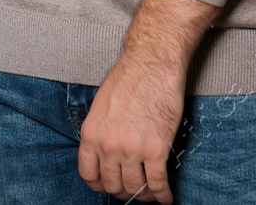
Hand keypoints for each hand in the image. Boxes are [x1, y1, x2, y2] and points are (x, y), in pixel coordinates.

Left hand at [77, 57, 183, 200]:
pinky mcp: (157, 150)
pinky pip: (158, 184)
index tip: (107, 186)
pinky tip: (166, 198)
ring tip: (149, 194)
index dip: (99, 185)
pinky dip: (163, 195)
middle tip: (131, 190)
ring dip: (143, 196)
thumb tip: (105, 153)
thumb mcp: (100, 107)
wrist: (152, 65)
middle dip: (122, 191)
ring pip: (135, 188)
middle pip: (112, 185)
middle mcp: (108, 146)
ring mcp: (132, 150)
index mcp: (91, 134)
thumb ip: (100, 132)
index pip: (89, 174)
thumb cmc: (128, 79)